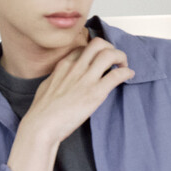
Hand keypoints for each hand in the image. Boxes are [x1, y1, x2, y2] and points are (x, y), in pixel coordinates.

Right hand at [7, 38, 134, 170]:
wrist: (41, 126)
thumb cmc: (41, 113)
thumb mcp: (46, 88)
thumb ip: (57, 79)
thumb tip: (61, 79)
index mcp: (63, 66)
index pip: (83, 48)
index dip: (95, 51)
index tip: (100, 59)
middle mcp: (76, 68)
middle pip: (98, 44)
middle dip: (110, 48)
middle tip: (115, 60)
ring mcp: (86, 79)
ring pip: (110, 54)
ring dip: (121, 57)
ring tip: (124, 66)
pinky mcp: (95, 93)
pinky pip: (116, 75)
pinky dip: (126, 72)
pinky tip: (129, 76)